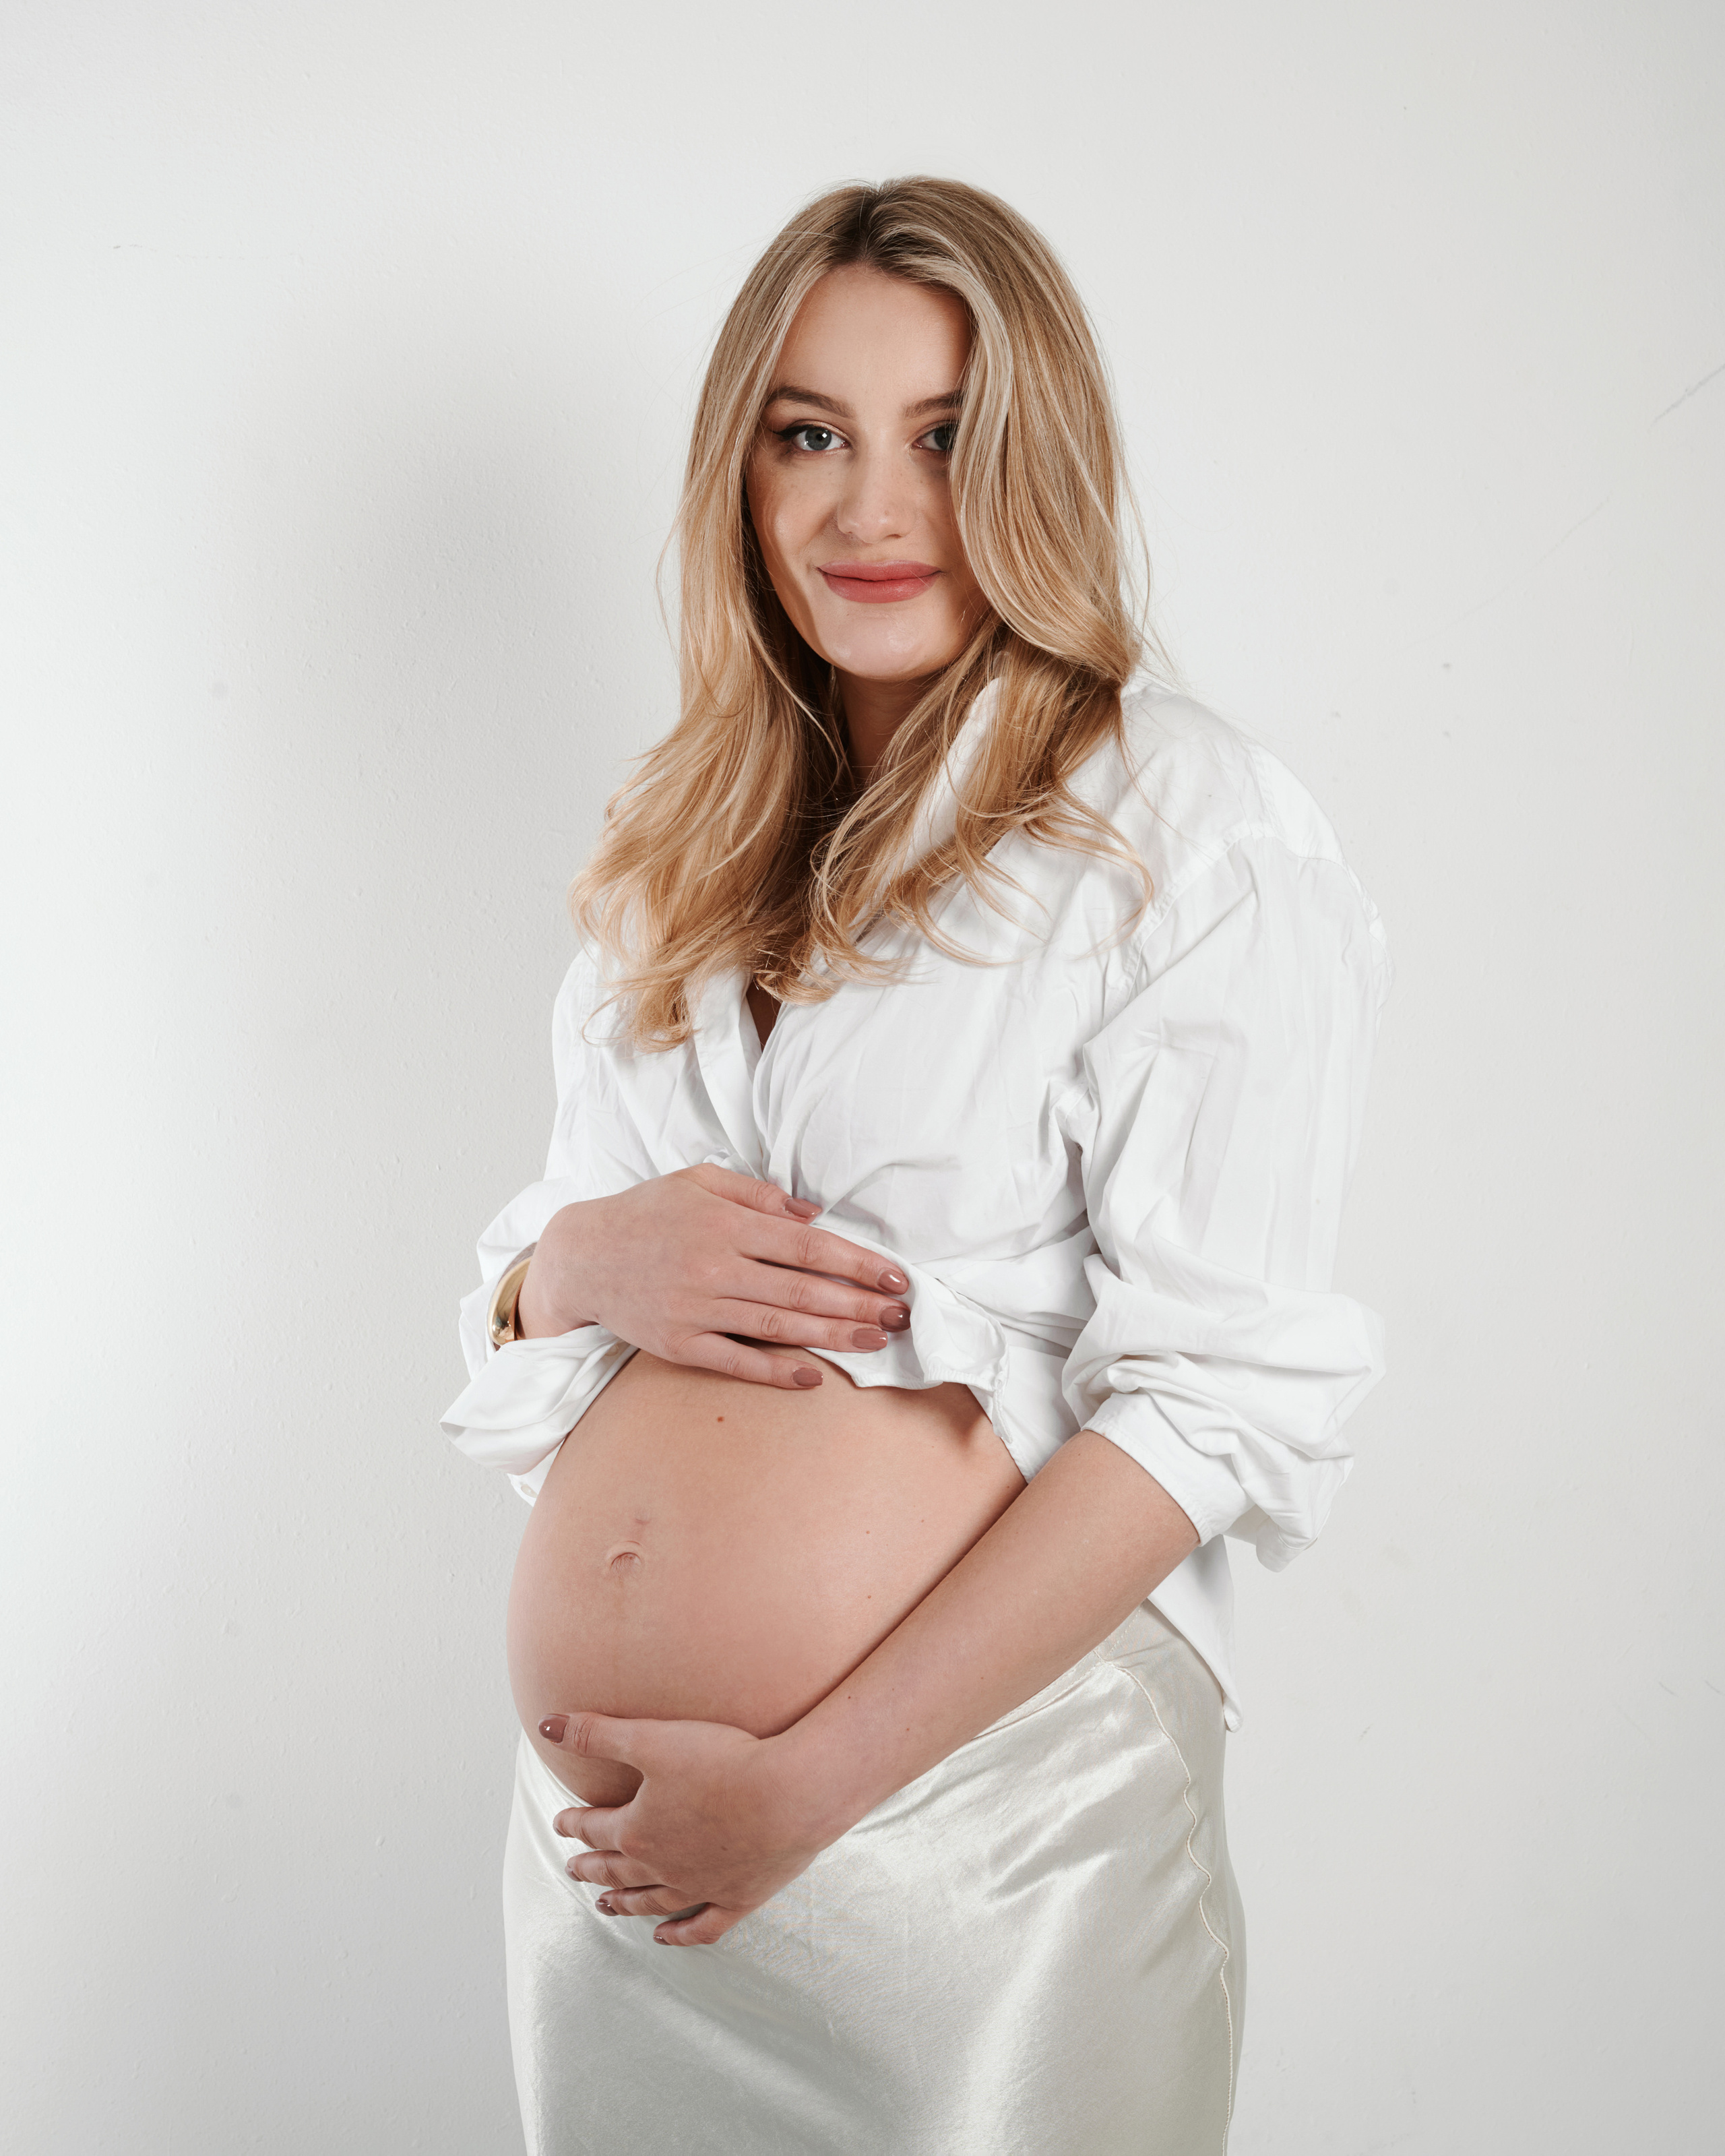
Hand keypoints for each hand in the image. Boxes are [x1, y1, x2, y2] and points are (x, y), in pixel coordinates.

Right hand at [515, 1164, 910, 1389]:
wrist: (582, 1255)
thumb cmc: (647, 1212)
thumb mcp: (699, 1181)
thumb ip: (759, 1195)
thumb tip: (814, 1216)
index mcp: (725, 1224)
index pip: (807, 1246)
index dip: (856, 1263)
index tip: (895, 1277)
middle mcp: (714, 1267)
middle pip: (802, 1291)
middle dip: (859, 1304)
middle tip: (902, 1316)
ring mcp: (695, 1309)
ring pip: (778, 1327)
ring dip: (833, 1337)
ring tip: (876, 1342)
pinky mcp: (678, 1344)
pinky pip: (735, 1361)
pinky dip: (775, 1372)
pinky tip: (813, 1378)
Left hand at [538, 1710, 836, 1945]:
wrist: (790, 1795)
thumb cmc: (723, 1761)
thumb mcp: (651, 1738)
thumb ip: (596, 1733)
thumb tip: (547, 1723)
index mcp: (638, 1830)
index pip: (595, 1829)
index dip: (575, 1824)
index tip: (562, 1821)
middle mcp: (663, 1867)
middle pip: (617, 1870)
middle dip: (591, 1867)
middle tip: (572, 1869)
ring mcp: (701, 1887)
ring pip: (651, 1902)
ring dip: (624, 1903)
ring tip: (604, 1906)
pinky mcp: (738, 1899)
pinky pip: (701, 1927)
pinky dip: (679, 1936)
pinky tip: (664, 1937)